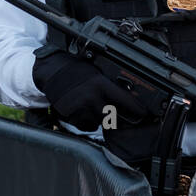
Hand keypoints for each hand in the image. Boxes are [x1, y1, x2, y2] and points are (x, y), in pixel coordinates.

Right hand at [32, 44, 164, 131]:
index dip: (137, 109)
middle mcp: (92, 97)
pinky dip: (89, 122)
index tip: (143, 114)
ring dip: (102, 118)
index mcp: (100, 84)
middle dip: (119, 116)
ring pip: (100, 122)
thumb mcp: (96, 72)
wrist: (52, 72)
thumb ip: (110, 84)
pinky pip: (88, 126)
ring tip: (94, 105)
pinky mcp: (72, 117)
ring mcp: (81, 108)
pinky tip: (85, 111)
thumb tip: (129, 94)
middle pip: (114, 116)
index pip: (125, 101)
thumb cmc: (75, 69)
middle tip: (120, 113)